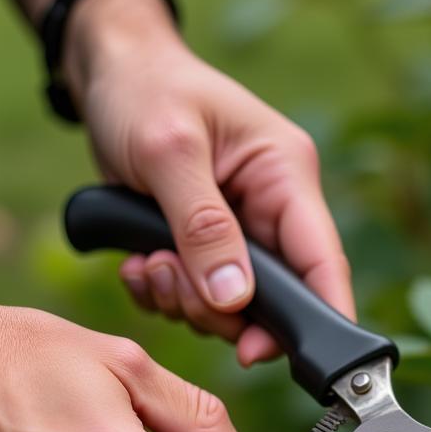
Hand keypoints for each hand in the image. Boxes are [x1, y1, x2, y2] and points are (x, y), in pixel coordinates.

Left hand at [66, 0, 354, 365]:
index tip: (280, 357)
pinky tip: (138, 263)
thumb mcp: (170, 152)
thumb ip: (202, 227)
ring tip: (147, 261)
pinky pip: (193, 299)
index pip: (323, 261)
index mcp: (285, 176)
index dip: (319, 318)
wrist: (108, 75)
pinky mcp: (204, 249)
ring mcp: (239, 234)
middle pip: (271, 301)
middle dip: (216, 309)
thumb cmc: (145, 91)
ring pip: (228, 309)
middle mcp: (271, 211)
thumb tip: (233, 300)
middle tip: (170, 280)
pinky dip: (162, 293)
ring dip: (181, 300)